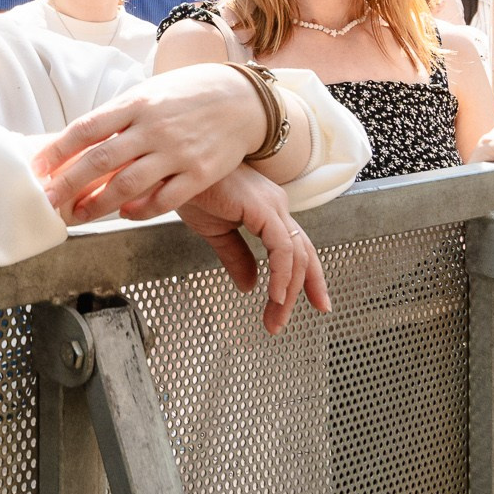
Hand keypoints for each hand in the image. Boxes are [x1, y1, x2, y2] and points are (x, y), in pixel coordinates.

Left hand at [33, 64, 260, 221]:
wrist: (242, 99)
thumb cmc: (186, 95)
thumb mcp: (149, 93)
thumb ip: (118, 117)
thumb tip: (77, 141)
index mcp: (136, 103)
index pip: (86, 128)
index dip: (57, 151)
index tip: (37, 168)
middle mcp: (154, 127)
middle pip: (100, 160)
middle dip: (68, 184)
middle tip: (47, 201)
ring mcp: (177, 152)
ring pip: (127, 185)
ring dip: (97, 204)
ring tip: (77, 216)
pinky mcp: (200, 174)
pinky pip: (163, 200)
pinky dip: (140, 210)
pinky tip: (124, 214)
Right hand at [175, 167, 330, 333]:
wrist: (176, 171)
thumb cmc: (193, 190)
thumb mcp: (216, 231)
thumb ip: (236, 257)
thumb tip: (250, 285)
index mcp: (268, 210)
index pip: (297, 248)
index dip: (310, 277)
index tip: (317, 303)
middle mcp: (276, 206)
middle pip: (303, 254)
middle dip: (303, 291)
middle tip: (282, 322)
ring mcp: (272, 206)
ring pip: (296, 255)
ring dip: (288, 291)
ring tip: (275, 317)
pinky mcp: (262, 208)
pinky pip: (281, 247)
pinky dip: (282, 274)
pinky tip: (274, 295)